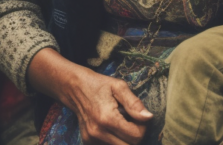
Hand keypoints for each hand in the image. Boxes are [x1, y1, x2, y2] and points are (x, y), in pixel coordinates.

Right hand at [28, 49, 150, 144]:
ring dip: (125, 138)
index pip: (136, 136)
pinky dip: (115, 139)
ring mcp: (91, 139)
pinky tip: (112, 127)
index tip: (139, 117)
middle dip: (135, 135)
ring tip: (121, 122)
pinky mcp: (88, 141)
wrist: (73, 87)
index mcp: (107, 118)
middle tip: (132, 121)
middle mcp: (98, 132)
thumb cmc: (98, 84)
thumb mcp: (119, 86)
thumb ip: (134, 103)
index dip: (143, 127)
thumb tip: (149, 117)